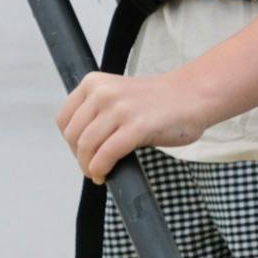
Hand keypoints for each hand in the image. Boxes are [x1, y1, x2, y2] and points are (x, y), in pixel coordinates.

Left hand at [58, 68, 211, 183]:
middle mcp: (103, 93)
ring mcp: (120, 108)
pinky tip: (105, 174)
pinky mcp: (137, 126)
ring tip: (98, 173)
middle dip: (80, 157)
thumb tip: (81, 147)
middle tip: (92, 168)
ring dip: (89, 166)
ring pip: (87, 146)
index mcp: (94, 83)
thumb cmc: (158, 101)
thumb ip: (98, 113)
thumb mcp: (118, 96)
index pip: (64, 120)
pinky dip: (101, 168)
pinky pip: (107, 153)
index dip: (70, 142)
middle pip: (73, 136)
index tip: (82, 153)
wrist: (193, 95)